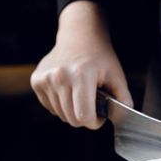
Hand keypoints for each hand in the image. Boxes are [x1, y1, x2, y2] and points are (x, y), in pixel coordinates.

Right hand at [30, 0, 132, 128]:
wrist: (79, 38)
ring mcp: (45, 79)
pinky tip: (69, 91)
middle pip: (72, 119)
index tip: (101, 115)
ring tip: (81, 94)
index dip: (95, 122)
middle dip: (85, 118)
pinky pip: (50, 108)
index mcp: (81, 75)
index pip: (83, 117)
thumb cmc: (100, 58)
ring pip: (61, 115)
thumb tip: (122, 119)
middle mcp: (59, 77)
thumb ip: (124, 100)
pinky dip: (61, 105)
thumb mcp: (117, 77)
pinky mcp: (36, 81)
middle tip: (93, 104)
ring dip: (73, 111)